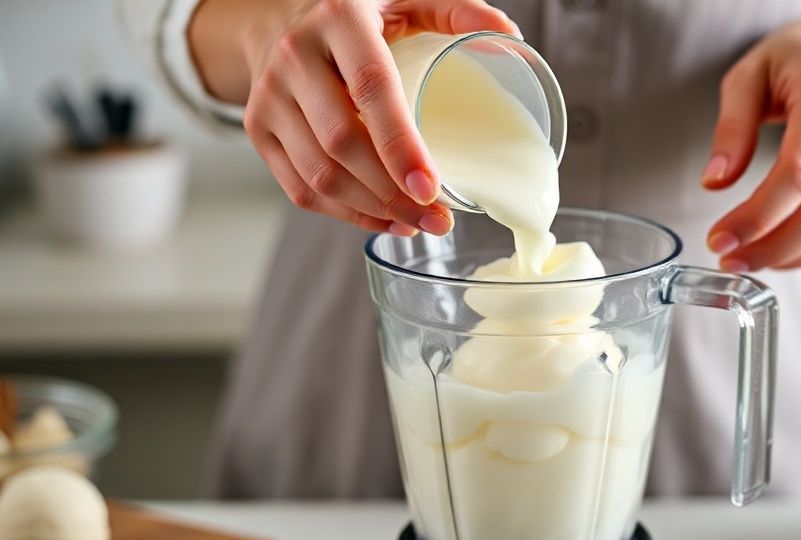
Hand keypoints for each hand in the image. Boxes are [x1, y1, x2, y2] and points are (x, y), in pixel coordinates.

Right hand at [189, 0, 518, 234]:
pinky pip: (300, 188)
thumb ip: (455, 11)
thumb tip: (510, 37)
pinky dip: (345, 214)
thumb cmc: (357, 13)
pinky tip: (383, 219)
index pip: (371, 89)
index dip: (400, 145)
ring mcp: (269, 96)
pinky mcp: (258, 129)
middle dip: (394, 193)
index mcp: (339, 19)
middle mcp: (294, 55)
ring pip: (319, 174)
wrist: (279, 17)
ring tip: (418, 223)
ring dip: (373, 210)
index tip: (432, 187)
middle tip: (439, 218)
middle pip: (342, 143)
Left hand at [702, 10, 800, 270]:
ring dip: (790, 256)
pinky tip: (777, 252)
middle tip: (728, 257)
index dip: (756, 217)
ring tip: (747, 259)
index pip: (798, 173)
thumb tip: (714, 182)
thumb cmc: (795, 63)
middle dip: (771, 246)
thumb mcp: (749, 76)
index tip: (719, 238)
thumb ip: (731, 127)